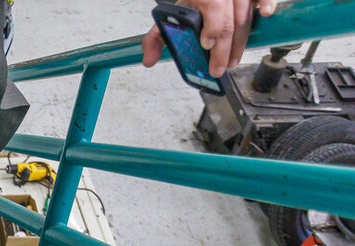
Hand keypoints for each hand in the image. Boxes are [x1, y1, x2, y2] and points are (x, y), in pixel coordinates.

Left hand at [141, 0, 277, 76]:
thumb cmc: (192, 2)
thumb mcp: (170, 16)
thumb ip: (156, 37)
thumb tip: (149, 60)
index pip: (211, 8)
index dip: (212, 28)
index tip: (207, 45)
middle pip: (228, 22)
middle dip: (224, 49)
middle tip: (219, 68)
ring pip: (245, 17)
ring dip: (240, 43)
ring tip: (232, 61)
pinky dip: (266, 4)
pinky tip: (266, 14)